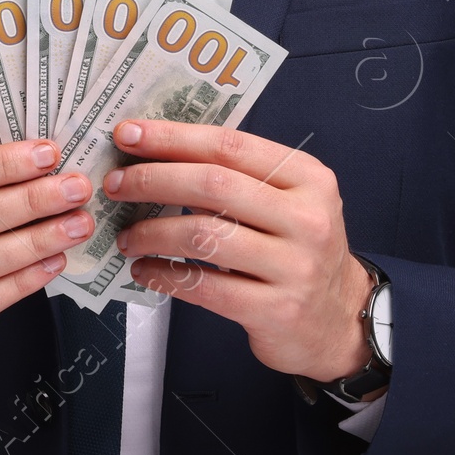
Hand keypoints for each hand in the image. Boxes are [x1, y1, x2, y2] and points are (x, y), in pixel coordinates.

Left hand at [106, 120, 372, 383]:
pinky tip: (145, 270)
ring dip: (152, 232)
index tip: (129, 133)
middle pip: (213, 185)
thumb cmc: (297, 249)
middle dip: (153, 179)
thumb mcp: (287, 201)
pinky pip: (204, 287)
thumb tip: (158, 151)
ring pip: (203, 235)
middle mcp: (306, 217)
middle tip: (116, 184)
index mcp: (307, 177)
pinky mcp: (276, 310)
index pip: (230, 145)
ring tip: (127, 236)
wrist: (338, 321)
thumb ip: (238, 177)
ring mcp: (295, 267)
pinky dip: (164, 275)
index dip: (173, 137)